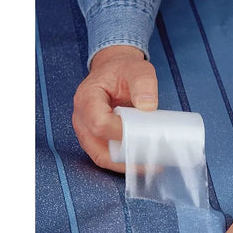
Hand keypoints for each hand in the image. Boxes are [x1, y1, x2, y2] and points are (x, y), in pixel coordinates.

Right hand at [72, 45, 157, 171]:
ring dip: (125, 163)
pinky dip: (124, 162)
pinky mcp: (96, 140)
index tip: (142, 133)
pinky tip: (142, 161)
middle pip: (98, 148)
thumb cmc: (122, 71)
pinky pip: (107, 156)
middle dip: (126, 156)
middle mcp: (82, 118)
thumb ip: (143, 83)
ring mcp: (87, 132)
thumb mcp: (136, 69)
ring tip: (149, 163)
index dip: (120, 132)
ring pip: (102, 157)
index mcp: (87, 98)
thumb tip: (147, 106)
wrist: (115, 71)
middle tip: (150, 158)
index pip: (99, 123)